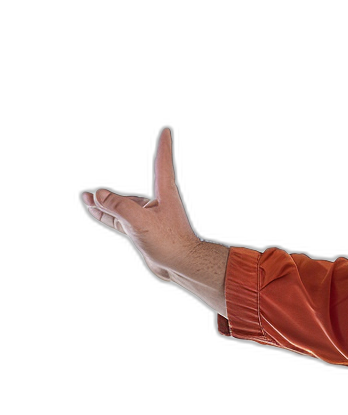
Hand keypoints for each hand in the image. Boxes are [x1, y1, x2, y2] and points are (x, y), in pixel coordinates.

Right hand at [81, 128, 228, 312]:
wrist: (182, 268)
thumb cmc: (171, 244)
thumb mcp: (141, 222)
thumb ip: (118, 207)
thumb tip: (98, 195)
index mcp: (164, 194)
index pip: (162, 164)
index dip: (164, 147)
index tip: (166, 133)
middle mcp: (156, 204)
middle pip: (129, 193)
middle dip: (111, 195)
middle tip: (90, 196)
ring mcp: (147, 219)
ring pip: (121, 207)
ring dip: (104, 204)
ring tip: (86, 199)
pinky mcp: (141, 232)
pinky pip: (119, 219)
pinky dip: (105, 214)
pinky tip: (93, 208)